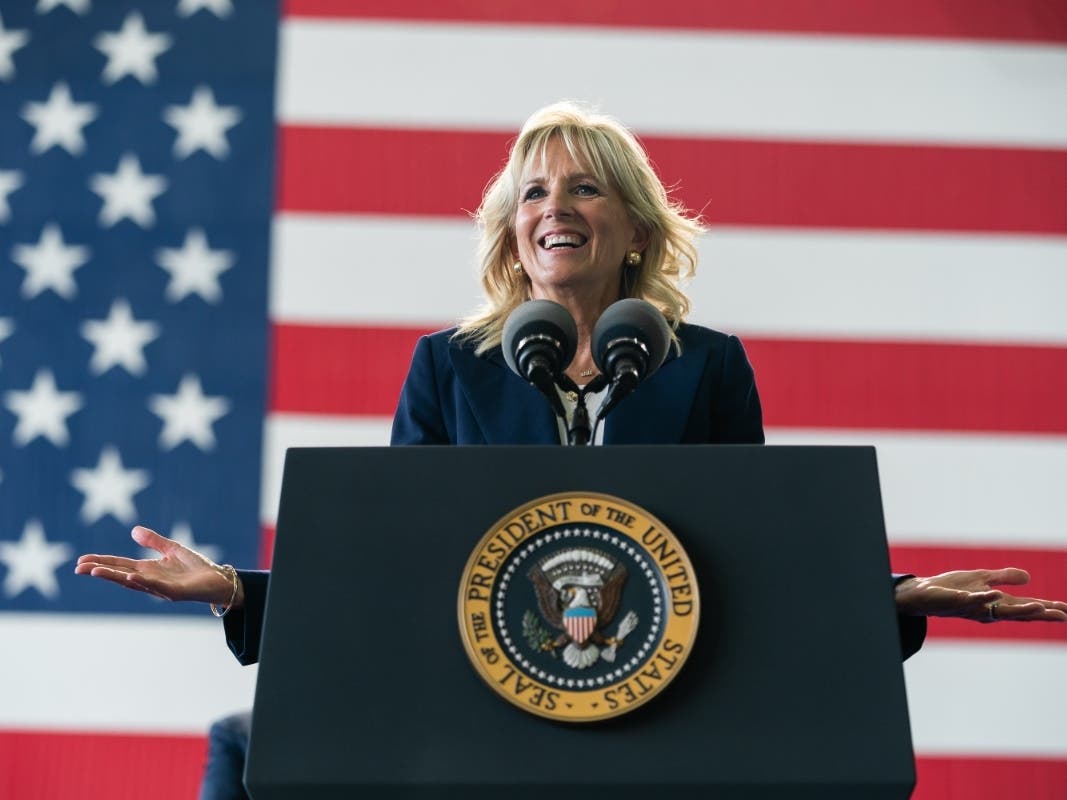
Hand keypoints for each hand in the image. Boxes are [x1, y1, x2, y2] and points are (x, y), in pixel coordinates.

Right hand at [75, 526, 242, 607]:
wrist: (218, 580)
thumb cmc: (196, 567)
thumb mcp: (173, 549)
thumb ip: (153, 541)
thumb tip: (133, 530)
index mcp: (148, 569)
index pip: (120, 565)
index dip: (102, 563)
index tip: (81, 561)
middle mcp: (150, 580)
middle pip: (120, 575)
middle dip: (100, 571)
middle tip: (79, 568)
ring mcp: (161, 587)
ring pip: (133, 583)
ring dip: (115, 577)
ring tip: (96, 571)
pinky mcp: (174, 592)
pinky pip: (156, 587)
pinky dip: (143, 582)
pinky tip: (130, 577)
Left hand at [895, 567, 1066, 622]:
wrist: (922, 594)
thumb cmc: (952, 588)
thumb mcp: (982, 579)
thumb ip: (1005, 578)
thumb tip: (1029, 577)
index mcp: (996, 603)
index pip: (1025, 607)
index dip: (1046, 609)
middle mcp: (987, 609)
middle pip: (1018, 612)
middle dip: (1040, 613)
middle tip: (1063, 615)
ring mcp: (972, 606)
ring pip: (997, 610)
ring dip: (1018, 609)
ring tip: (1039, 606)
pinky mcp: (954, 600)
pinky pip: (970, 600)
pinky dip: (982, 598)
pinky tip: (994, 593)